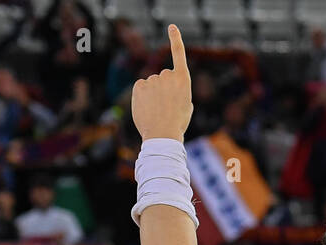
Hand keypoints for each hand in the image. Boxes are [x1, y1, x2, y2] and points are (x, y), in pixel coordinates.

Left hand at [131, 25, 192, 141]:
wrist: (162, 134)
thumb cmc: (177, 123)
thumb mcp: (186, 106)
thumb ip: (178, 91)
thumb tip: (168, 89)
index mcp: (183, 79)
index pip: (179, 54)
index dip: (175, 39)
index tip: (171, 27)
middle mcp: (168, 75)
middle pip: (163, 77)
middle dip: (163, 88)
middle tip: (166, 106)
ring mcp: (153, 79)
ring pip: (151, 84)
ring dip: (153, 94)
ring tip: (156, 110)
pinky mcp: (140, 85)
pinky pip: (141, 87)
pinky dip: (142, 96)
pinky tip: (146, 107)